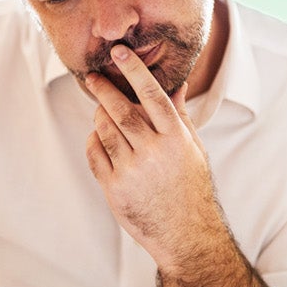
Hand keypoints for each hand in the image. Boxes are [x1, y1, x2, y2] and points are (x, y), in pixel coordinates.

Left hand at [82, 45, 224, 259]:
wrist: (186, 234)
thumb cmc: (191, 187)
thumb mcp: (193, 149)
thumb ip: (180, 116)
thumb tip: (177, 84)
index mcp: (176, 138)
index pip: (152, 95)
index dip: (134, 70)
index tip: (120, 52)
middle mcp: (154, 152)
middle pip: (121, 110)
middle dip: (104, 90)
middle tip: (93, 77)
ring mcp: (132, 171)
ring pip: (104, 131)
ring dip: (99, 116)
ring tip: (100, 110)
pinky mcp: (115, 189)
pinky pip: (95, 155)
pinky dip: (93, 141)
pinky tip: (98, 138)